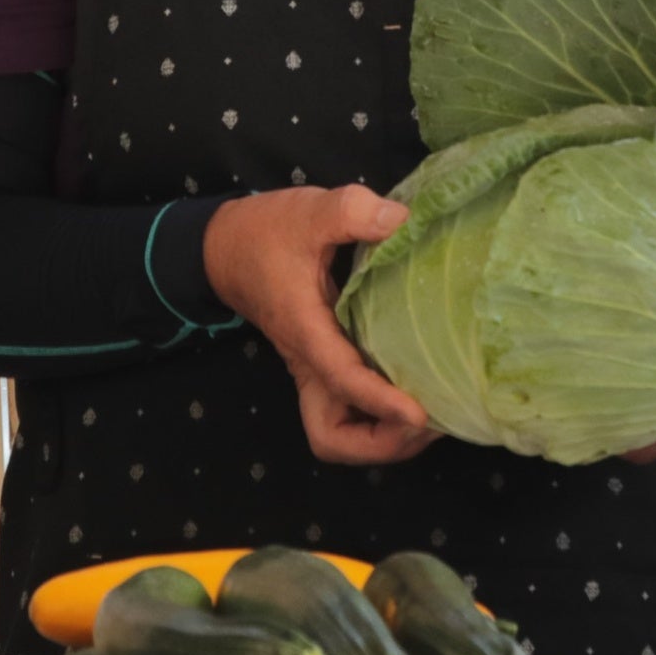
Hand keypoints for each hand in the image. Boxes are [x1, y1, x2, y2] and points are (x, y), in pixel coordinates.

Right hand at [203, 187, 437, 465]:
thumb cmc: (264, 233)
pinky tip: (415, 387)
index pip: (343, 382)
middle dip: (380, 443)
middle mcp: (309, 362)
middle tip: (429, 422)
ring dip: (384, 436)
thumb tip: (403, 222)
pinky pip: (349, 407)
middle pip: (333, 438)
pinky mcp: (322, 363)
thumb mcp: (308, 211)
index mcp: (306, 332)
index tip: (421, 415)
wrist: (223, 246)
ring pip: (341, 431)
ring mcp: (314, 368)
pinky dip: (379, 413)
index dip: (382, 403)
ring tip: (433, 414)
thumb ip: (352, 211)